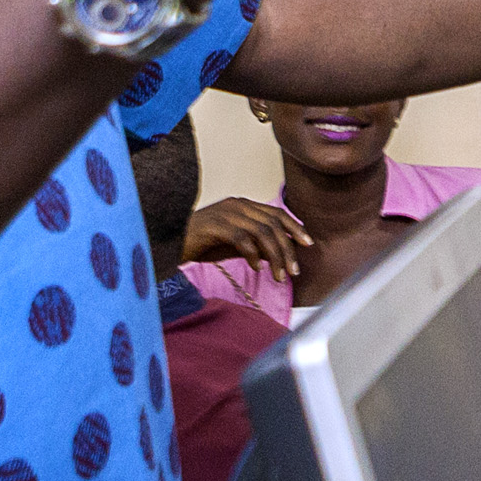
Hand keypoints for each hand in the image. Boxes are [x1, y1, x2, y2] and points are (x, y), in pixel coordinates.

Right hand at [181, 197, 309, 280]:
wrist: (172, 241)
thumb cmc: (203, 243)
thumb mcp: (234, 244)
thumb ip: (255, 246)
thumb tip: (278, 256)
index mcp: (243, 205)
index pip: (276, 213)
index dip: (294, 227)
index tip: (308, 243)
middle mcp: (237, 205)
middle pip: (273, 223)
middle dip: (288, 248)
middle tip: (294, 271)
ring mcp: (226, 213)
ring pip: (262, 232)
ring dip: (274, 256)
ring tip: (279, 276)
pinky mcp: (216, 225)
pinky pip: (242, 239)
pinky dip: (253, 255)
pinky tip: (256, 268)